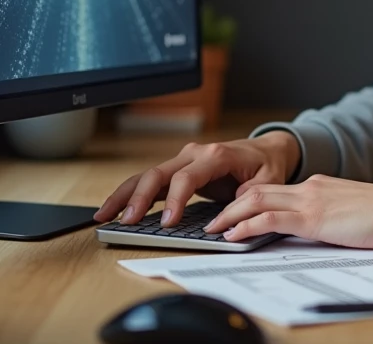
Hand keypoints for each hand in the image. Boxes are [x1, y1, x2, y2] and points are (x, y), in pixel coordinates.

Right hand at [94, 131, 300, 226]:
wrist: (268, 150)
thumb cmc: (267, 165)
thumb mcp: (267, 182)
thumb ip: (248, 198)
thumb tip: (226, 218)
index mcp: (216, 155)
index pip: (186, 178)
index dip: (174, 200)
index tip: (167, 222)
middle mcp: (195, 154)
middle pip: (158, 174)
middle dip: (138, 197)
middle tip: (125, 221)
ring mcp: (184, 161)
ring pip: (147, 175)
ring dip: (125, 195)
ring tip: (104, 216)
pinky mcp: (179, 171)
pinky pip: (151, 182)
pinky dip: (131, 194)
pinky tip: (115, 210)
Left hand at [205, 174, 372, 249]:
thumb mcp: (353, 212)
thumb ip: (334, 215)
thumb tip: (326, 228)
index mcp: (320, 185)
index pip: (276, 189)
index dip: (250, 200)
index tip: (235, 211)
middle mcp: (310, 186)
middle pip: (259, 190)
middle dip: (231, 205)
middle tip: (213, 219)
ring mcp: (309, 199)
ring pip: (256, 200)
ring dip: (230, 215)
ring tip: (214, 229)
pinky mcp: (312, 217)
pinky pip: (268, 219)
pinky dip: (245, 227)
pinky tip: (233, 237)